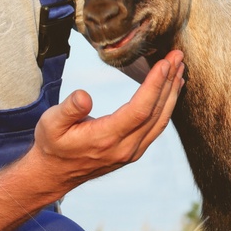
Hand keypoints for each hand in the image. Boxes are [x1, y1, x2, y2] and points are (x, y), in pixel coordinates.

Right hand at [30, 51, 184, 196]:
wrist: (54, 174)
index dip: (155, 85)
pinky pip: (157, 127)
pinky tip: (170, 90)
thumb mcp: (50, 124)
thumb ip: (68, 109)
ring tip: (179, 69)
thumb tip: (84, 96)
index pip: (140, 110)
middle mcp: (125, 148)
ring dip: (172, 93)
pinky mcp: (134, 151)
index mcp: (106, 138)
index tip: (165, 63)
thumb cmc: (52, 144)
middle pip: (156, 113)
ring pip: (161, 121)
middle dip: (169, 82)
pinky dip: (166, 106)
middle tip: (178, 56)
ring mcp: (132, 152)